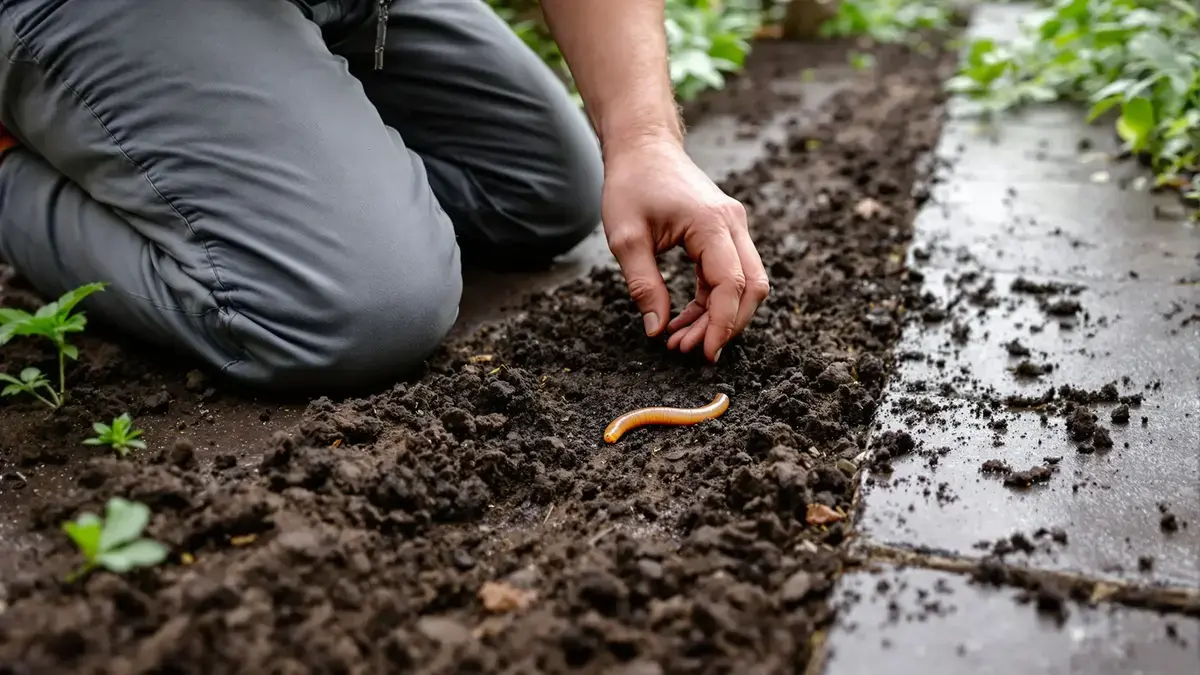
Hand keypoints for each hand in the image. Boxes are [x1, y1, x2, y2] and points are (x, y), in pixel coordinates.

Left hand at [601, 137, 769, 361]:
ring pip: (746, 284)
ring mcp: (733, 227)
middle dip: (726, 326)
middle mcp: (733, 224)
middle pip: (751, 287)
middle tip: (688, 350)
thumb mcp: (625, 238)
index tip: (703, 353)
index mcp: (711, 223)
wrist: (643, 146)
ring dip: (719, 317)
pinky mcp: (726, 232)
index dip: (721, 324)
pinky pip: (730, 275)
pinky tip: (685, 319)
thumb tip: (657, 330)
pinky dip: (713, 302)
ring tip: (680, 338)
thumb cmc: (631, 184)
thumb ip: (643, 285)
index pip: (730, 284)